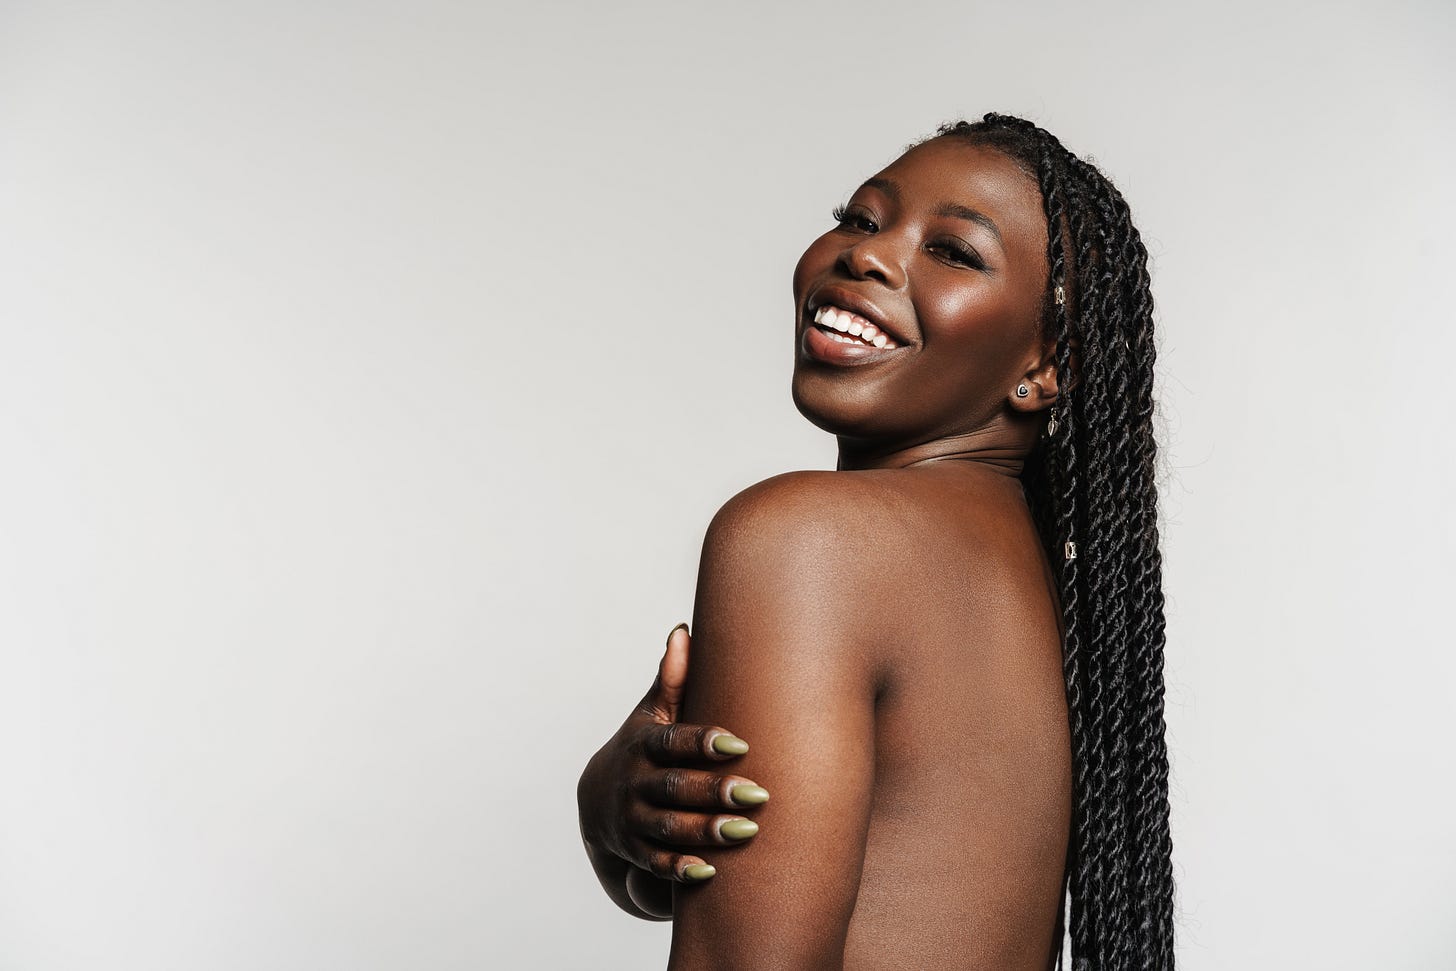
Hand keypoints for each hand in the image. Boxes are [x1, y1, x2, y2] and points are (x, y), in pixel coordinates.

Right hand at [577, 623, 769, 918]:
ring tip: (746, 831)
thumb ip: (672, 680)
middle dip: (714, 792)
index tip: (739, 743)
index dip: (703, 743)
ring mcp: (632, 819)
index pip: (673, 742)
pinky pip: (657, 863)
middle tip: (758, 795)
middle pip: (675, 787)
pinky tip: (710, 872)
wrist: (598, 802)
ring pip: (669, 827)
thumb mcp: (652, 716)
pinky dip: (680, 868)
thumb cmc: (644, 749)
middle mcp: (635, 781)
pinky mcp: (636, 851)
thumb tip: (684, 631)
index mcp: (644, 744)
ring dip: (705, 831)